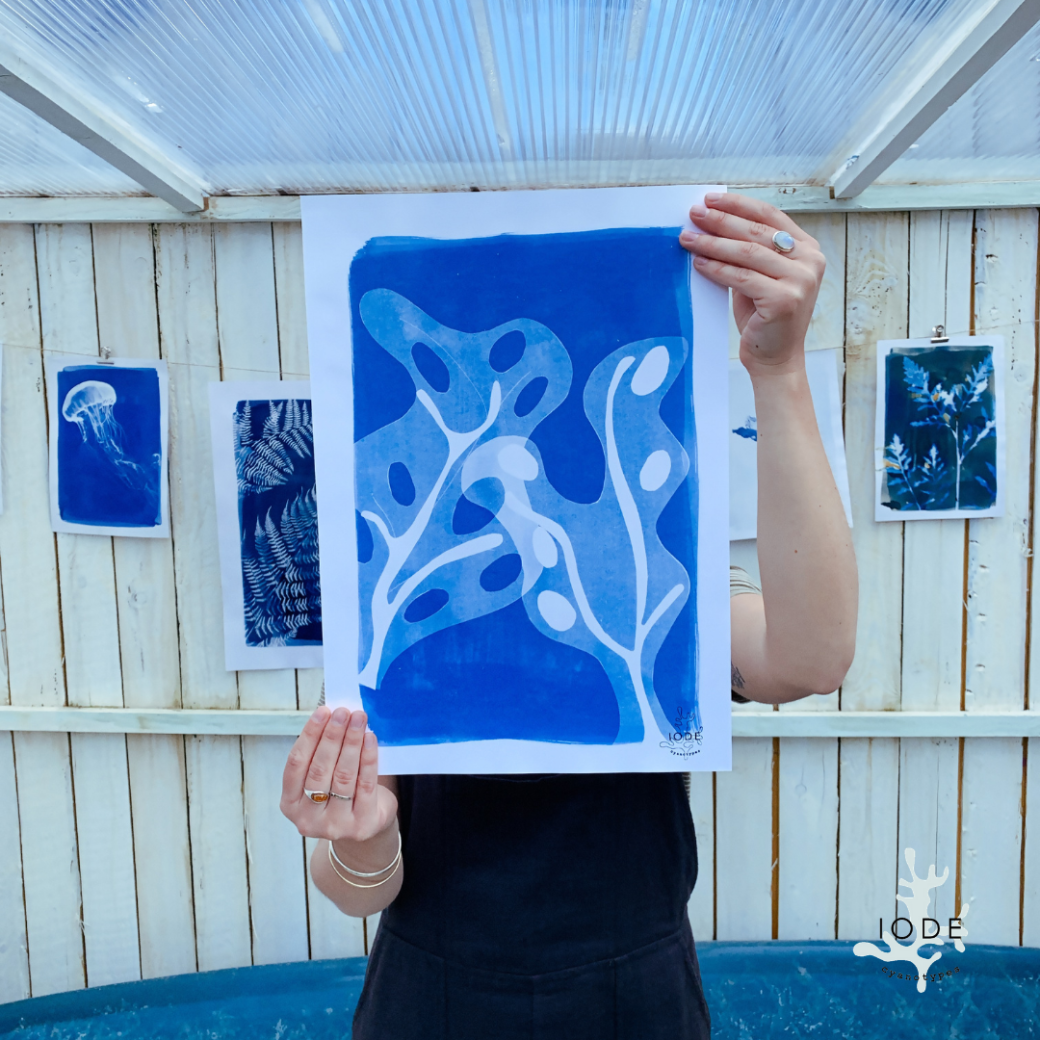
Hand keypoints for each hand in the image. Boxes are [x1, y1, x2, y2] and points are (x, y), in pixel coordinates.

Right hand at [280, 706, 397, 842]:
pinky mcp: (360, 826)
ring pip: (342, 776)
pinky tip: (370, 739)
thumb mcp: (321, 779)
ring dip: (351, 742)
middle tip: (343, 712)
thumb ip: (321, 754)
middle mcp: (307, 819)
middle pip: (319, 769)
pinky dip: (368, 758)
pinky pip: (365, 785)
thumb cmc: (339, 794)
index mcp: (290, 804)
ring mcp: (334, 825)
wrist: (365, 825)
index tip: (323, 712)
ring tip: (358, 719)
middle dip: (332, 736)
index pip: (296, 764)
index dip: (309, 735)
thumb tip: (332, 716)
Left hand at [679, 192, 824, 370]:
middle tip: (694, 214)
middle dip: (721, 221)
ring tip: (688, 238)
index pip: (770, 216)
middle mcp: (810, 260)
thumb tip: (713, 224)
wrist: (775, 358)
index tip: (711, 199)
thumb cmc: (764, 317)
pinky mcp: (785, 299)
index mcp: (807, 248)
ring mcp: (800, 280)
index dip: (739, 205)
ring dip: (714, 243)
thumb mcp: (761, 276)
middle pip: (757, 232)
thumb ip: (750, 251)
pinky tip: (699, 262)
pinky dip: (717, 269)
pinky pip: (742, 278)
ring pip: (748, 253)